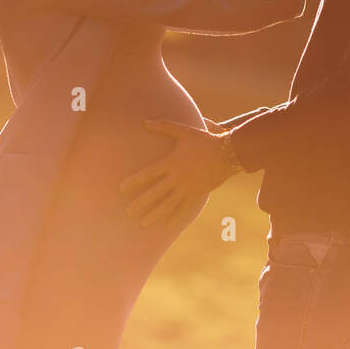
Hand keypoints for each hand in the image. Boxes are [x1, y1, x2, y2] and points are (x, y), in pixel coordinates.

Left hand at [120, 120, 234, 227]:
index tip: (121, 189)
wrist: (228, 153)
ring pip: (167, 205)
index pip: (147, 174)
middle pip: (155, 193)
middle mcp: (177, 178)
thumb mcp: (183, 131)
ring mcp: (187, 188)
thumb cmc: (204, 140)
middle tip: (128, 212)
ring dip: (154, 214)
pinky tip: (167, 225)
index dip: (133, 182)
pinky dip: (175, 217)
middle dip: (140, 203)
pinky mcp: (198, 194)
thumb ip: (163, 127)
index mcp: (171, 163)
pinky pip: (185, 208)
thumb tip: (144, 123)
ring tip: (143, 223)